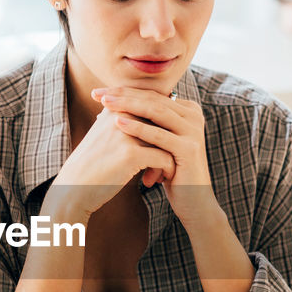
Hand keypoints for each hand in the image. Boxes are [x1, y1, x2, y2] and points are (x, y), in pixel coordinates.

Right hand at [46, 102, 174, 219]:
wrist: (72, 188)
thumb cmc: (90, 166)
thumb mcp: (104, 137)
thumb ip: (124, 124)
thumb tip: (149, 119)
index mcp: (114, 108)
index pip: (151, 110)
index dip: (159, 130)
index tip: (157, 148)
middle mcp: (120, 115)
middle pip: (161, 124)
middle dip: (167, 143)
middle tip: (164, 162)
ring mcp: (126, 133)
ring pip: (165, 141)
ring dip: (168, 159)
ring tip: (159, 174)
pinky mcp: (132, 154)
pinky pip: (164, 158)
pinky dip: (165, 170)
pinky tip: (155, 182)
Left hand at [92, 87, 218, 226]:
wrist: (192, 200)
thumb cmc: (169, 171)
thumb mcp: (155, 142)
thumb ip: (142, 121)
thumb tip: (108, 103)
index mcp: (187, 111)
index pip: (151, 95)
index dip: (124, 91)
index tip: (98, 92)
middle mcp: (193, 116)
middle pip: (152, 100)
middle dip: (123, 95)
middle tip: (98, 93)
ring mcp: (194, 131)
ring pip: (156, 112)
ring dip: (128, 106)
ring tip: (104, 103)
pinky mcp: (189, 148)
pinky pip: (159, 136)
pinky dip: (138, 128)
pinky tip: (118, 123)